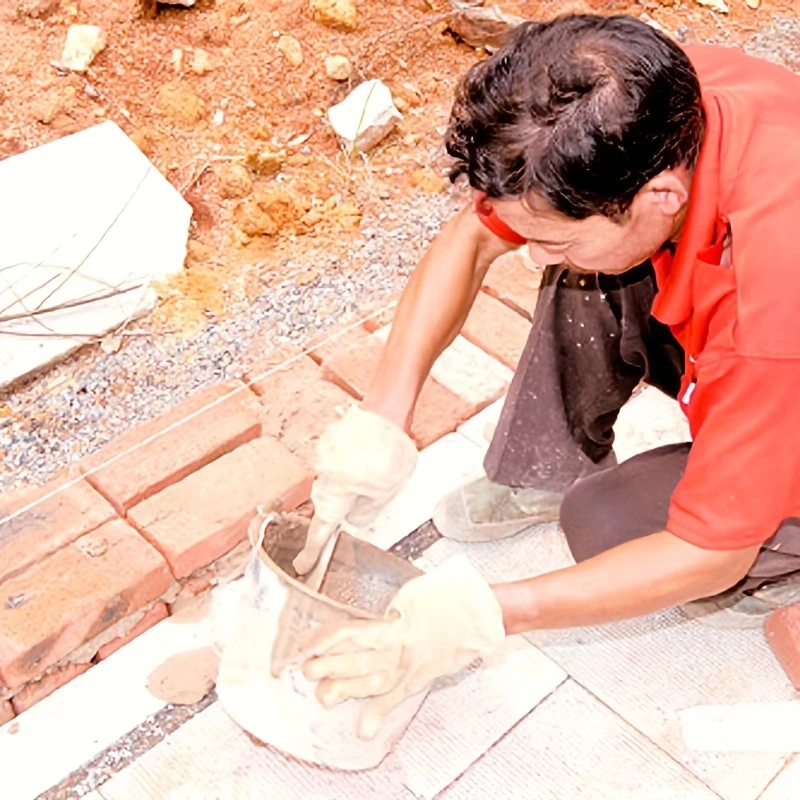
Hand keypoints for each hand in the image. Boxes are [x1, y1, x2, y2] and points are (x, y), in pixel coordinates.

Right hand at [293, 405, 417, 574]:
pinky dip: (358, 463)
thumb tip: (356, 517)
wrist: (384, 413)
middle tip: (375, 493)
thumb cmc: (385, 454)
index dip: (311, 554)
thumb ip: (367, 511)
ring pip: (339, 481)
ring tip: (384, 468)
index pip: (319, 534)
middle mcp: (322, 480)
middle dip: (350, 504)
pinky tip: (377, 456)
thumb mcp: (385, 494)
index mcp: (333, 500)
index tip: (302, 567)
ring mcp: (325, 460)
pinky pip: (343, 463)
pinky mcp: (333, 444)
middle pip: (330, 504)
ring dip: (357, 480)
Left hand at [300, 555, 505, 739]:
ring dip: (345, 690)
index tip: (306, 643)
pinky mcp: (420, 678)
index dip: (326, 639)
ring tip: (323, 697)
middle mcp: (398, 645)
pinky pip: (397, 698)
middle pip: (355, 659)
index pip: (350, 631)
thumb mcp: (416, 589)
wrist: (483, 613)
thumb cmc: (453, 595)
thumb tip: (375, 603)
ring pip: (370, 681)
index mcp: (394, 621)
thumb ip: (393, 601)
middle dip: (327, 666)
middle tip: (306, 670)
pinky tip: (365, 728)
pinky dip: (380, 713)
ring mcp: (409, 664)